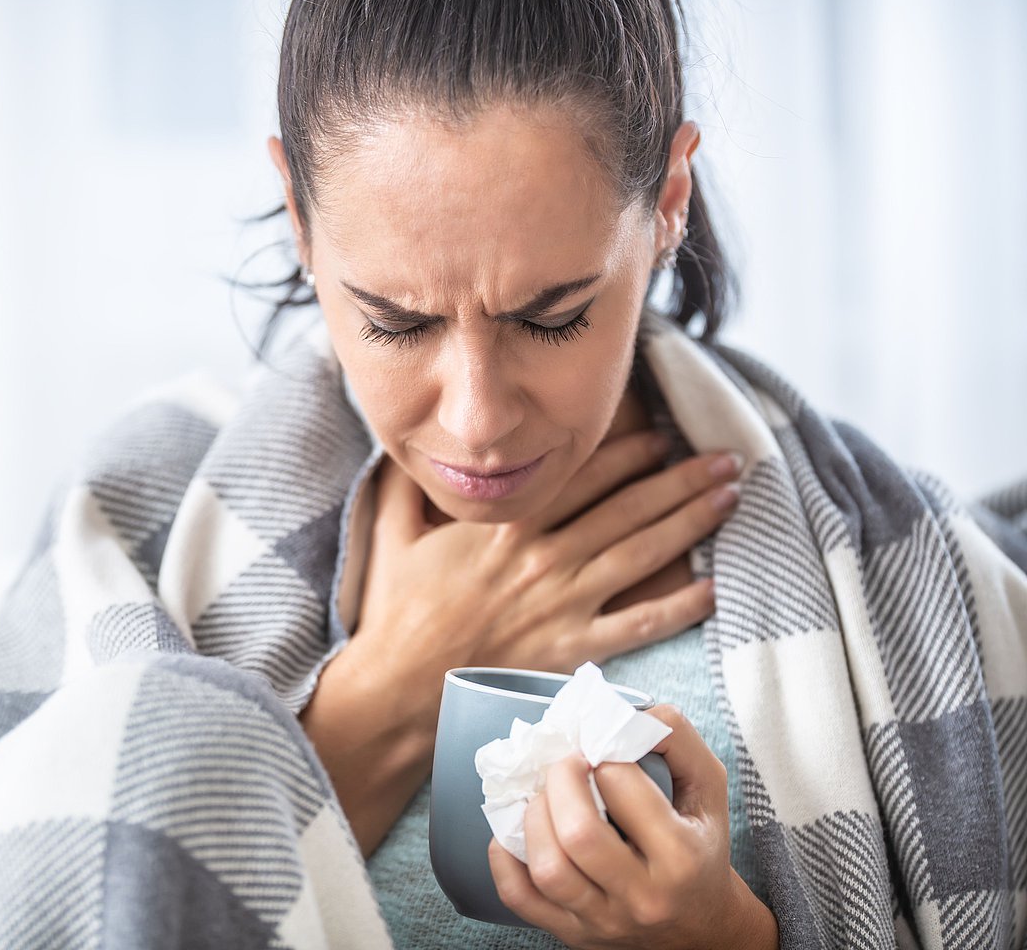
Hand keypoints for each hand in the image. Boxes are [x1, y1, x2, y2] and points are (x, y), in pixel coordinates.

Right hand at [350, 431, 741, 690]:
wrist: (399, 687)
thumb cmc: (395, 613)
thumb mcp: (391, 533)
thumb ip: (404, 484)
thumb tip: (406, 443)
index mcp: (505, 526)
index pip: (580, 476)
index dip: (627, 452)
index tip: (662, 435)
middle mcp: (544, 558)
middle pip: (626, 507)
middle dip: (680, 478)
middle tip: (724, 458)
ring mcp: (563, 604)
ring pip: (641, 553)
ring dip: (690, 522)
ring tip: (730, 498)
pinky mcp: (571, 649)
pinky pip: (637, 625)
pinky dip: (678, 607)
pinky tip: (713, 588)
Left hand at [485, 706, 778, 949]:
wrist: (702, 927)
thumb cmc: (700, 844)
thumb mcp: (708, 788)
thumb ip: (678, 738)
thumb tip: (627, 713)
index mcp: (682, 856)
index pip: (624, 789)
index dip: (604, 755)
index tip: (601, 749)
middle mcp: (643, 896)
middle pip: (578, 834)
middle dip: (560, 780)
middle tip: (565, 763)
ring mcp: (603, 921)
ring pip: (548, 868)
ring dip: (532, 816)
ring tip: (544, 795)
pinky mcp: (572, 934)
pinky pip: (519, 896)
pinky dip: (504, 857)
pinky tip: (516, 830)